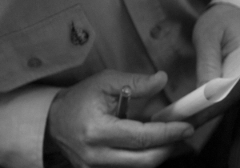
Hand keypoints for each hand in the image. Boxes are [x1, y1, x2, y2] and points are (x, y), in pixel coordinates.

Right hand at [45, 70, 193, 167]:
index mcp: (97, 131)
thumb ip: (136, 82)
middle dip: (169, 147)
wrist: (53, 121)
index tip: (186, 126)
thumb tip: (162, 80)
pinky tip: (150, 145)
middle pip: (144, 161)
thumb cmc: (80, 99)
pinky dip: (144, 158)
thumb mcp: (106, 82)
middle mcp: (96, 156)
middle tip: (183, 132)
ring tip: (167, 136)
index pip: (141, 138)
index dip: (167, 133)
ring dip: (158, 153)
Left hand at [189, 3, 239, 125]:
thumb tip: (205, 94)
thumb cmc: (222, 19)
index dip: (207, 107)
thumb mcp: (207, 36)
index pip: (228, 91)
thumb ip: (208, 65)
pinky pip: (238, 94)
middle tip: (181, 119)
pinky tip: (203, 104)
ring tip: (187, 113)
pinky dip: (220, 100)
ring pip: (235, 100)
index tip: (185, 117)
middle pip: (232, 99)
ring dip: (212, 107)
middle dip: (206, 111)